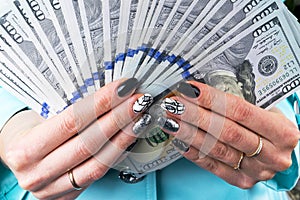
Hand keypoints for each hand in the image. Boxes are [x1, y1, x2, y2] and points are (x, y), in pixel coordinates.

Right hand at [0, 78, 152, 198]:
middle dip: (118, 119)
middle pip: (88, 143)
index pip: (72, 121)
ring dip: (124, 138)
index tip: (123, 88)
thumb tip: (112, 94)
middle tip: (138, 102)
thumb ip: (73, 112)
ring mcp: (52, 189)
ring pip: (97, 162)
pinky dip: (116, 154)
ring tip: (141, 119)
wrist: (20, 157)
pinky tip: (129, 138)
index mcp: (25, 149)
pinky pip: (98, 174)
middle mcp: (37, 173)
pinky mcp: (68, 195)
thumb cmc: (31, 133)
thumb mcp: (41, 118)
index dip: (101, 103)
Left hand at [159, 81, 299, 188]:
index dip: (212, 99)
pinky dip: (195, 153)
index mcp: (282, 131)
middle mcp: (272, 153)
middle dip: (196, 116)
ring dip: (190, 134)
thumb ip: (237, 105)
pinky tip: (181, 141)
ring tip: (172, 121)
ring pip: (217, 149)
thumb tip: (199, 92)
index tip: (190, 90)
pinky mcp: (243, 180)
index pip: (240, 111)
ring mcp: (257, 170)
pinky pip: (214, 167)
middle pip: (226, 131)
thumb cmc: (270, 128)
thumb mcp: (266, 112)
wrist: (280, 152)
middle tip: (175, 106)